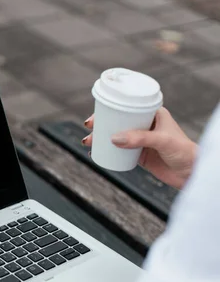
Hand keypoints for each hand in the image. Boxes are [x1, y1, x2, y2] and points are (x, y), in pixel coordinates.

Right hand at [83, 107, 197, 189]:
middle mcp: (146, 125)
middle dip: (101, 124)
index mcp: (153, 114)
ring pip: (117, 136)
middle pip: (118, 121)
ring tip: (89, 143)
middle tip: (89, 129)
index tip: (96, 116)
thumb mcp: (162, 140)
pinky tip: (97, 153)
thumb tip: (113, 139)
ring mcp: (142, 140)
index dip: (110, 110)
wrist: (191, 174)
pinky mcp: (140, 155)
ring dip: (101, 138)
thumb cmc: (184, 152)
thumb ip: (139, 138)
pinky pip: (119, 151)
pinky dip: (107, 151)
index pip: (128, 107)